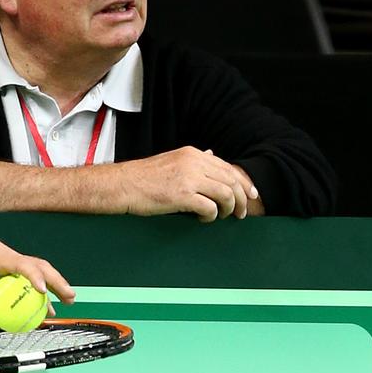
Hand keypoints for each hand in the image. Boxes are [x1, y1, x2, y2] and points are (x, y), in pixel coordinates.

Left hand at [0, 210, 75, 315]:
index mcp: (0, 255)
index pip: (22, 264)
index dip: (34, 277)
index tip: (43, 291)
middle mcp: (11, 257)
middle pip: (40, 266)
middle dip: (57, 281)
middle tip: (70, 297)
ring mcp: (12, 260)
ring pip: (39, 270)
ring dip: (54, 284)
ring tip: (68, 301)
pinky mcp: (10, 264)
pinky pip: (29, 276)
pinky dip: (40, 288)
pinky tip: (45, 302)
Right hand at [109, 147, 259, 221]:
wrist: (121, 185)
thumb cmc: (143, 177)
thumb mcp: (171, 160)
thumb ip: (193, 160)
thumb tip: (212, 154)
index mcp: (192, 154)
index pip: (227, 167)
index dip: (243, 183)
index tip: (250, 195)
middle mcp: (193, 162)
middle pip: (231, 181)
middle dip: (241, 199)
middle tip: (241, 213)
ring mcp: (188, 178)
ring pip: (225, 194)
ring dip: (229, 209)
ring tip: (224, 217)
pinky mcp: (182, 195)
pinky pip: (210, 207)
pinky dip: (212, 216)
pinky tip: (204, 219)